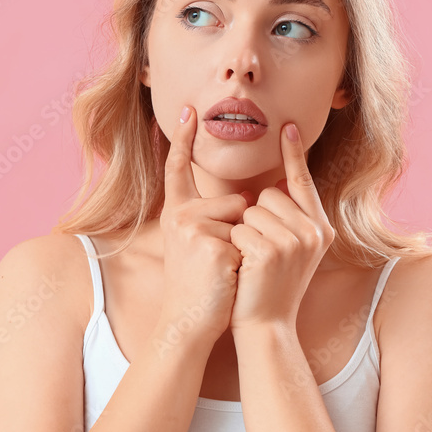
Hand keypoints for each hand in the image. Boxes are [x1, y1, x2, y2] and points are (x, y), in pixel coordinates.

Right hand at [157, 105, 247, 347]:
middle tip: (221, 260)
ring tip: (225, 269)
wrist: (191, 321)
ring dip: (247, 243)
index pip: (179, 169)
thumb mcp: (205, 244)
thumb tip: (253, 194)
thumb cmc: (205, 285)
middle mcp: (180, 216)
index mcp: (177, 213)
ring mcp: (193, 229)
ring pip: (245, 217)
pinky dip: (246, 259)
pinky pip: (248, 237)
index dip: (184, 139)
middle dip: (243, 228)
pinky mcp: (209, 244)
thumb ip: (219, 217)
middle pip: (237, 200)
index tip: (190, 110)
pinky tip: (227, 276)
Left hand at [228, 122, 335, 331]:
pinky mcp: (271, 252)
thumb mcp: (291, 250)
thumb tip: (280, 181)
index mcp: (321, 229)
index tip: (288, 126)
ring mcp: (295, 243)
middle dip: (255, 216)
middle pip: (269, 193)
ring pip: (252, 210)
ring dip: (243, 232)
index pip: (304, 182)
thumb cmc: (270, 285)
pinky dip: (235, 245)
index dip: (294, 154)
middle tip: (260, 251)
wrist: (266, 326)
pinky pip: (241, 228)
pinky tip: (245, 268)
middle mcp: (313, 233)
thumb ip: (290, 218)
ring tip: (253, 261)